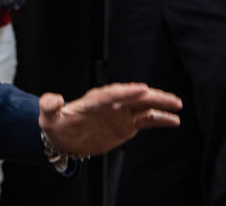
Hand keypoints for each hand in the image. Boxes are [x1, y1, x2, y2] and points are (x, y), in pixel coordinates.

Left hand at [39, 82, 181, 157]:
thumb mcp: (48, 116)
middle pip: (132, 97)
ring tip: (177, 105)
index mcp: (93, 101)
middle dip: (150, 96)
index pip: (111, 94)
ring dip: (159, 105)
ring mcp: (119, 114)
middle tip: (169, 98)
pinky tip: (174, 120)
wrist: (64, 137)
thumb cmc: (56, 124)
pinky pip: (146, 121)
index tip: (141, 89)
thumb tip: (54, 98)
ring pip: (143, 106)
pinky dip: (159, 120)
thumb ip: (50, 106)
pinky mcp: (126, 124)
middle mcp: (110, 104)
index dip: (126, 92)